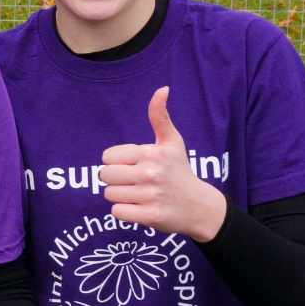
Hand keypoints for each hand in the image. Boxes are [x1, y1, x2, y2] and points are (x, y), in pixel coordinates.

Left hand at [98, 86, 226, 240]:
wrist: (199, 206)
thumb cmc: (179, 170)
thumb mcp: (172, 142)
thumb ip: (160, 116)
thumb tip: (162, 89)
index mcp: (151, 153)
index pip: (108, 157)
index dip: (116, 162)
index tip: (132, 165)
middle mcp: (151, 173)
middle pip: (105, 175)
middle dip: (114, 179)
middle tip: (132, 182)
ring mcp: (151, 196)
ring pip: (109, 194)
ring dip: (119, 196)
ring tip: (137, 195)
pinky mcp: (150, 216)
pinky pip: (117, 212)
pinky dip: (124, 212)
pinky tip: (138, 207)